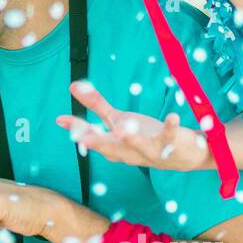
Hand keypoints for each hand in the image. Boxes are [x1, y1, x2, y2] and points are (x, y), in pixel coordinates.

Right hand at [56, 81, 210, 171]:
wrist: (181, 156)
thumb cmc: (144, 137)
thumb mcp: (119, 120)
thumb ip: (96, 105)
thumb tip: (72, 85)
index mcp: (114, 146)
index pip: (92, 137)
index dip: (77, 129)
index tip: (61, 119)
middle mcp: (128, 152)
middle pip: (111, 147)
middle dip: (98, 142)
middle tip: (83, 137)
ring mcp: (149, 150)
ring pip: (138, 146)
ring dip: (131, 139)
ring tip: (123, 128)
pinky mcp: (169, 143)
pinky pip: (169, 136)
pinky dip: (170, 126)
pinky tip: (172, 116)